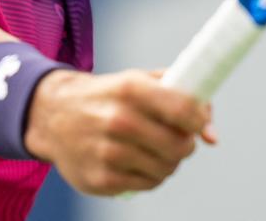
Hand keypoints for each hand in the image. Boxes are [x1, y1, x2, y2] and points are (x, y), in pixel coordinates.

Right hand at [23, 69, 214, 194]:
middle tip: (179, 140)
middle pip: (179, 145)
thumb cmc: (108, 96)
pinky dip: (151, 175)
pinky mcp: (101, 179)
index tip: (199, 123)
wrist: (53, 115)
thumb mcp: (138, 81)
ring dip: (170, 161)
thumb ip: (181, 96)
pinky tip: (139, 162)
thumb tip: (212, 135)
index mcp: (130, 89)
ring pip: (167, 168)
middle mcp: (118, 120)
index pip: (183, 110)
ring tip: (157, 150)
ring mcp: (108, 152)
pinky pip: (148, 184)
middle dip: (186, 145)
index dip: (199, 120)